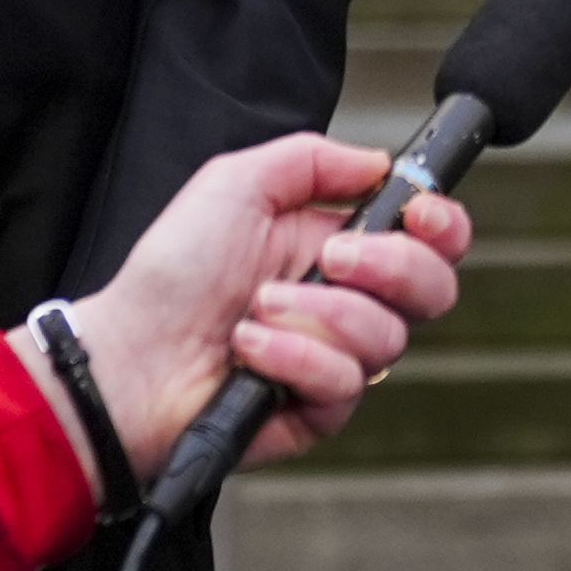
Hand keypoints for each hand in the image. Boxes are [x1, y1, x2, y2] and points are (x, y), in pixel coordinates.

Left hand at [36, 133, 467, 482]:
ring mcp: (337, 358)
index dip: (443, 225)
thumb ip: (312, 160)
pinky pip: (344, 383)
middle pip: (433, 289)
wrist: (128, 356)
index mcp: (337, 244)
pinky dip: (292, 358)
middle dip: (391, 267)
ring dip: (318, 315)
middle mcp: (348, 301)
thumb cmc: (170, 274)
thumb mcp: (234, 184)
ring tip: (257, 308)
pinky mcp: (320, 410)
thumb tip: (379, 161)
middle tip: (334, 258)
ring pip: (386, 337)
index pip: (430, 239)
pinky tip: (248, 350)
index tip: (421, 214)